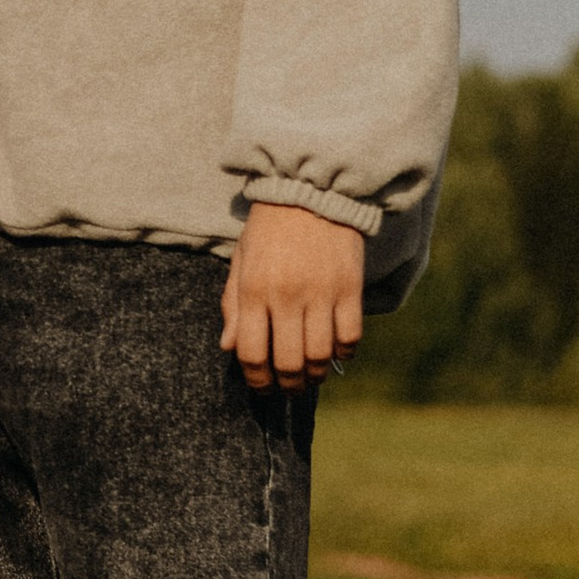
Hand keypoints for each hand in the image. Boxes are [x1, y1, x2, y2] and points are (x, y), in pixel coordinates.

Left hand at [223, 203, 363, 390]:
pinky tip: (336, 352)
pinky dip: (344, 353)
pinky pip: (350, 336)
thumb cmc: (269, 228)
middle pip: (289, 362)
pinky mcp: (349, 288)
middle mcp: (286, 295)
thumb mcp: (241, 262)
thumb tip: (228, 349)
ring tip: (312, 376)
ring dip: (316, 375)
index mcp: (253, 290)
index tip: (262, 387)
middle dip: (288, 385)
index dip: (257, 380)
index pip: (252, 353)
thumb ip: (233, 305)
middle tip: (289, 387)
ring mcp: (321, 293)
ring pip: (321, 356)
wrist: (310, 190)